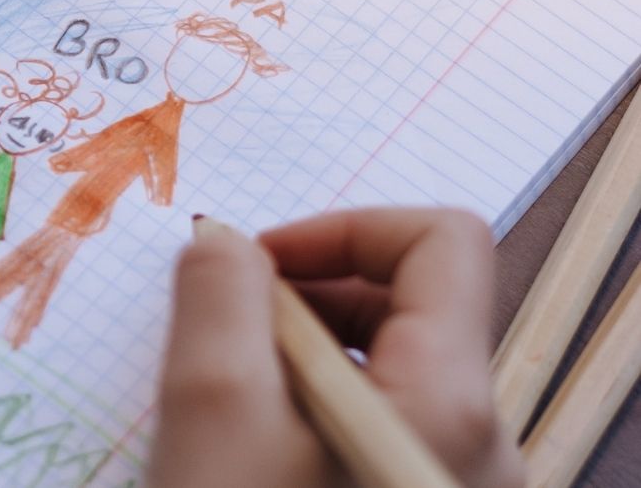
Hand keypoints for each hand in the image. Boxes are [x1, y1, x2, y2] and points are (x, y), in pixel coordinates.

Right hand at [146, 208, 523, 487]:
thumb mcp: (212, 411)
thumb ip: (220, 297)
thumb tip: (224, 242)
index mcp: (450, 397)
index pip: (444, 240)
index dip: (342, 229)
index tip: (257, 264)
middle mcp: (479, 439)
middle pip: (413, 301)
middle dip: (309, 292)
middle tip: (225, 329)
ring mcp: (452, 476)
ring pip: (389, 365)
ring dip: (302, 350)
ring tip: (231, 392)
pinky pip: (377, 418)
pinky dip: (311, 402)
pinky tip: (251, 442)